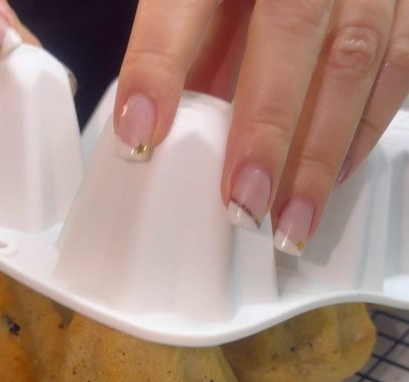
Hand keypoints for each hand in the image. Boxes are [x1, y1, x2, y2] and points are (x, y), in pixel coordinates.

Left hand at [118, 0, 408, 255]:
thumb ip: (174, 43)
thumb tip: (146, 127)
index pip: (182, 3)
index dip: (157, 69)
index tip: (137, 137)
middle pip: (291, 28)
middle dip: (267, 127)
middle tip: (243, 202)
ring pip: (358, 56)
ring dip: (322, 149)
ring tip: (289, 220)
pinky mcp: (402, 2)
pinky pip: (398, 63)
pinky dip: (364, 128)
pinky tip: (332, 177)